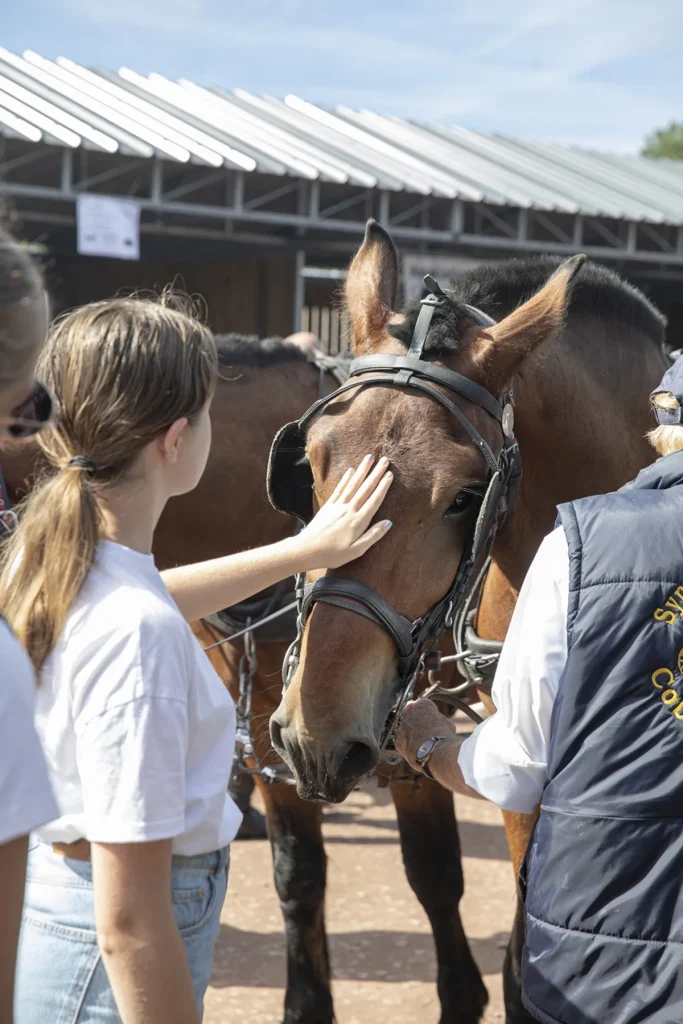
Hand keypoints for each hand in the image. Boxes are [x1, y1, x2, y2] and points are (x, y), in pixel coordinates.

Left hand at [295, 455, 392, 569]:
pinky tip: (350, 470)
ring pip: (353, 484)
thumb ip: (373, 535)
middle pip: (365, 488)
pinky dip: (345, 479)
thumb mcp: (357, 550)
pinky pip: (339, 489)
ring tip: (369, 458)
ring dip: (362, 470)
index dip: (383, 486)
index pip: (374, 500)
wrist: (306, 550)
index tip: (390, 474)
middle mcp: (349, 510)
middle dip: (376, 473)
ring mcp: (337, 506)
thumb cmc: (333, 554)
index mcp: (358, 521)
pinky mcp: (328, 506)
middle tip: (385, 460)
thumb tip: (388, 523)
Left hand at [394, 698, 456, 770]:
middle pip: (410, 715)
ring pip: (404, 728)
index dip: (426, 715)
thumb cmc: (443, 736)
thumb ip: (436, 718)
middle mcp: (408, 711)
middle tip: (423, 732)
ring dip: (409, 734)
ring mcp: (400, 725)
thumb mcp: (446, 722)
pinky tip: (416, 750)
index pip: (422, 706)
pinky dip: (406, 746)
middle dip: (415, 723)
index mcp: (422, 703)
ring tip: (421, 744)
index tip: (429, 722)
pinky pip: (401, 741)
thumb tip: (436, 722)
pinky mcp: (397, 739)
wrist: (435, 750)